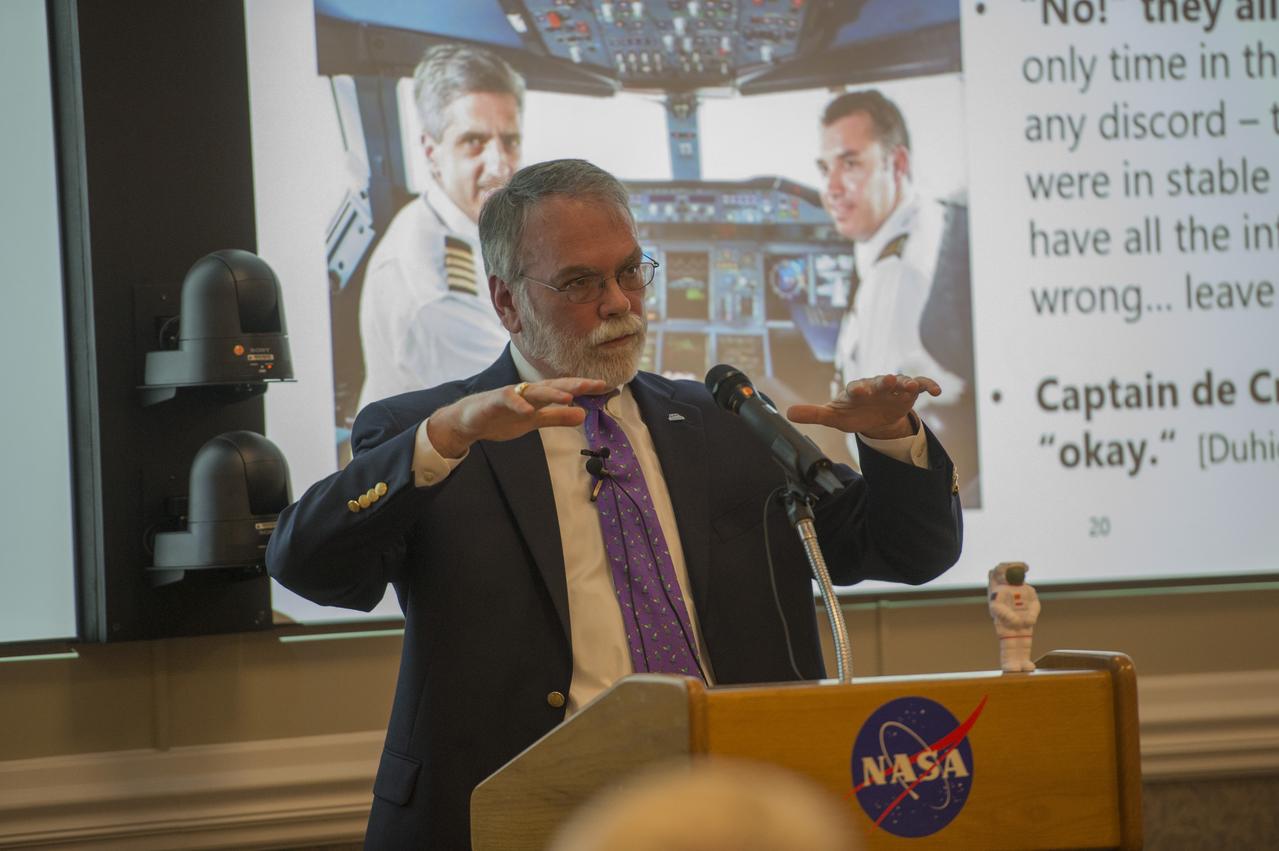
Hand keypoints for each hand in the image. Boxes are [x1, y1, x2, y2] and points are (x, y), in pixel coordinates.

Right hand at [428, 377, 608, 458]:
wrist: (469, 421)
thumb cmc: (503, 417)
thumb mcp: (535, 421)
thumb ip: (557, 417)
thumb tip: (583, 414)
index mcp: (538, 396)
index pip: (565, 388)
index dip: (584, 386)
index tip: (604, 385)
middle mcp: (527, 391)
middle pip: (553, 385)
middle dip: (573, 383)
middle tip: (593, 384)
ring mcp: (511, 395)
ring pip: (533, 390)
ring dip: (551, 393)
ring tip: (569, 396)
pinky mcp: (495, 402)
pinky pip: (508, 401)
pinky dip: (518, 404)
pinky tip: (529, 410)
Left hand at [786, 373, 940, 439]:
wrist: (873, 417)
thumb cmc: (852, 414)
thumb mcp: (833, 417)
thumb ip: (813, 414)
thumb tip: (787, 413)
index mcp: (856, 390)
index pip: (856, 387)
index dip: (858, 389)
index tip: (859, 392)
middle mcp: (875, 385)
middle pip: (879, 381)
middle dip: (883, 382)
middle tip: (888, 381)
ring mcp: (893, 388)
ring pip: (901, 381)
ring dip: (906, 382)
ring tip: (911, 386)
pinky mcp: (907, 393)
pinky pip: (919, 385)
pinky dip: (927, 385)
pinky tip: (936, 390)